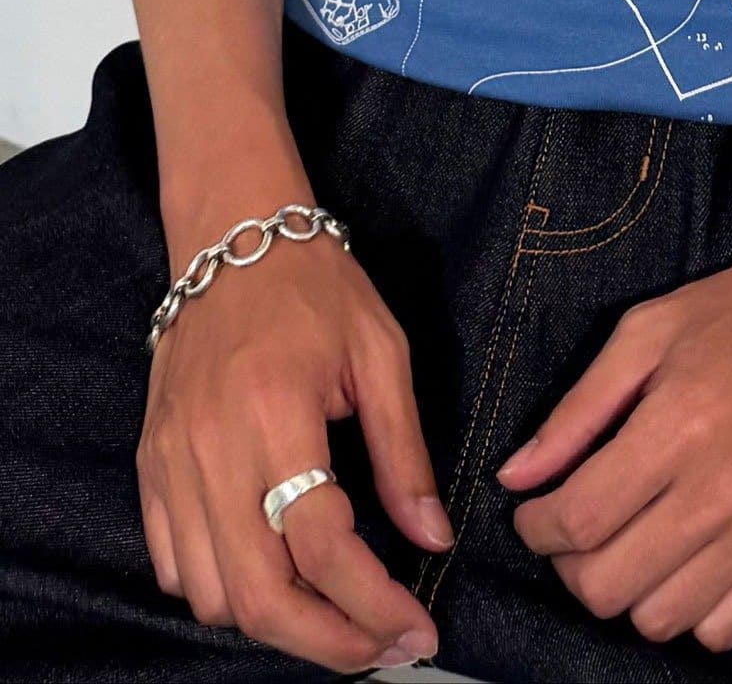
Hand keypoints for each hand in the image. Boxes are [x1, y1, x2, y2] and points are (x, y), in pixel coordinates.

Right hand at [137, 226, 449, 672]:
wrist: (233, 238)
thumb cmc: (317, 286)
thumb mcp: (382, 353)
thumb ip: (405, 451)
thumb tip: (432, 537)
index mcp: (277, 413)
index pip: (323, 545)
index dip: (374, 602)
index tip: (418, 628)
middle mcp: (212, 449)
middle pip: (260, 595)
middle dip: (328, 641)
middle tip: (384, 646)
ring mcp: (171, 464)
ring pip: (213, 595)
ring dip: (276, 622)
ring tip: (337, 612)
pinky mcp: (150, 468)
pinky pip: (174, 566)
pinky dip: (224, 592)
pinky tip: (274, 576)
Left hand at [500, 232, 731, 650]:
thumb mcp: (648, 331)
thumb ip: (577, 409)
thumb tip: (516, 476)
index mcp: (682, 425)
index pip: (577, 520)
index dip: (536, 526)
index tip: (534, 511)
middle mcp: (728, 490)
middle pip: (607, 585)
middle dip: (570, 563)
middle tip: (578, 525)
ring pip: (659, 620)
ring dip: (629, 587)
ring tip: (634, 538)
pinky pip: (723, 630)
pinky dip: (691, 606)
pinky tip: (688, 555)